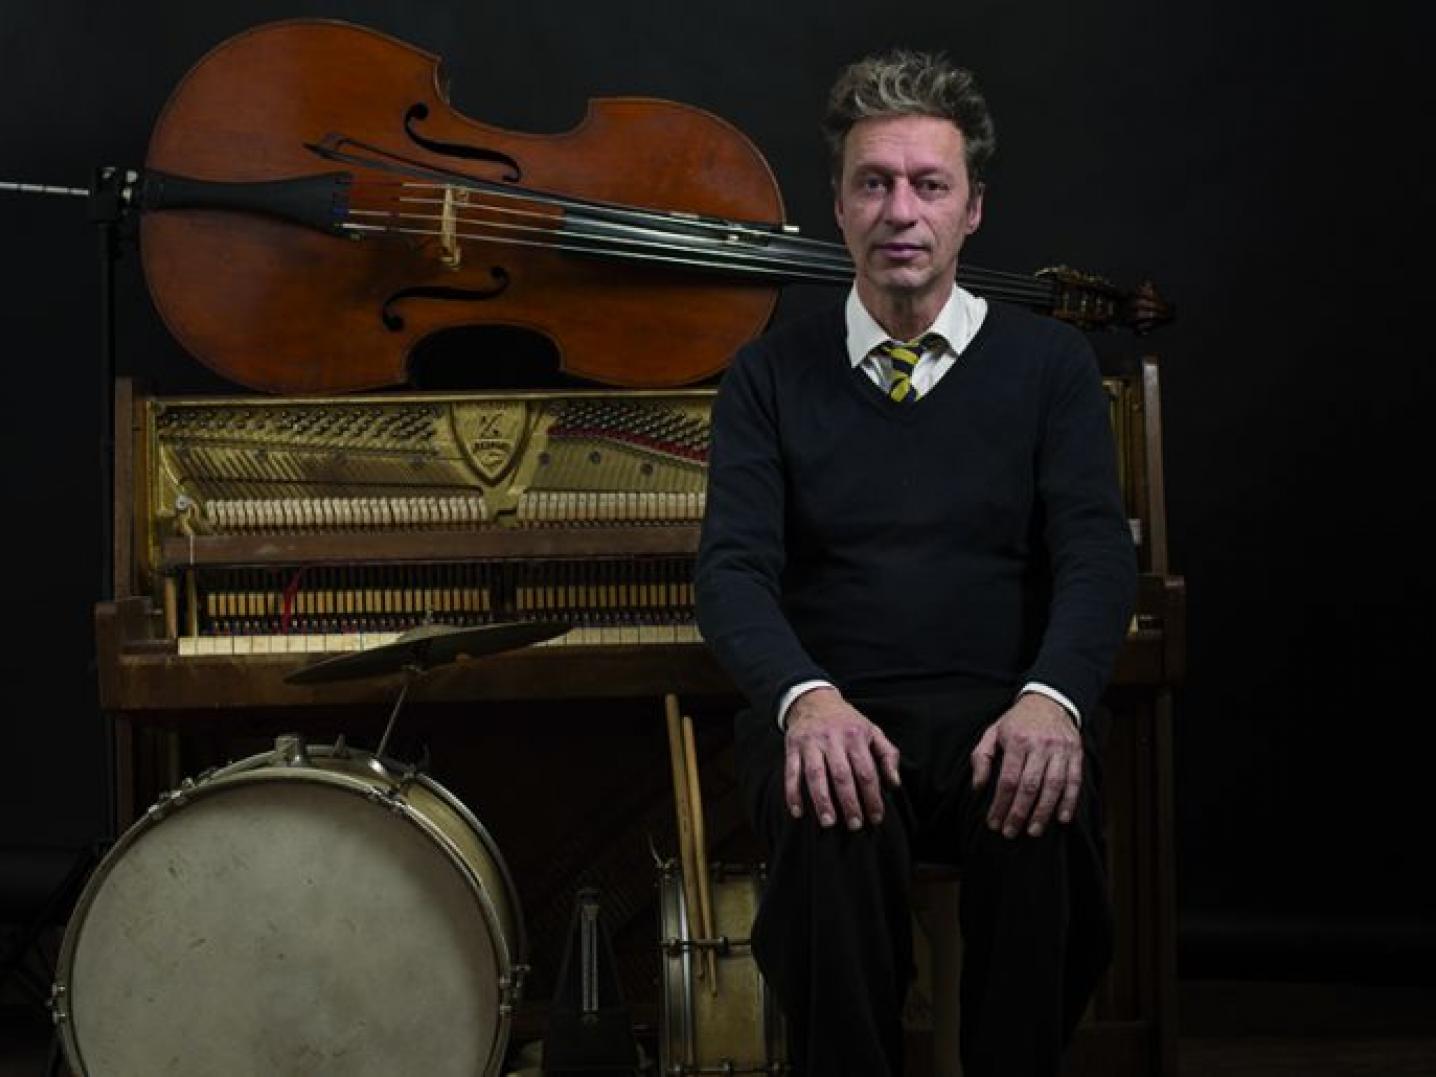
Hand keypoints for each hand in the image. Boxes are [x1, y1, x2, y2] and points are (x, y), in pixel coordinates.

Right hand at [784, 688, 900, 829]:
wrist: (815, 699)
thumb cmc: (848, 722)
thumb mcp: (873, 731)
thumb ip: (887, 755)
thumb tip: (894, 784)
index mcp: (856, 736)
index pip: (867, 772)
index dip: (872, 797)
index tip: (875, 818)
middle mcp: (833, 739)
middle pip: (842, 775)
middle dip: (849, 803)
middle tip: (854, 825)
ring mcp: (811, 742)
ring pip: (816, 775)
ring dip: (822, 801)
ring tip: (828, 822)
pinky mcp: (793, 746)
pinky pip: (791, 772)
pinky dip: (792, 793)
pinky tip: (797, 812)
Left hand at [971, 693, 1082, 838]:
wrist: (1048, 701)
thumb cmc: (1017, 722)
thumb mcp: (993, 732)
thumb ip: (981, 758)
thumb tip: (978, 787)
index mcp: (1017, 740)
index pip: (1008, 779)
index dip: (1000, 804)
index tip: (994, 822)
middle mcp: (1040, 745)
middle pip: (1030, 786)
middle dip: (1019, 813)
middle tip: (1010, 832)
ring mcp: (1060, 749)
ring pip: (1054, 786)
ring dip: (1044, 812)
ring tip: (1034, 831)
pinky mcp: (1076, 753)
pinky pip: (1074, 781)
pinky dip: (1069, 801)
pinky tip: (1062, 818)